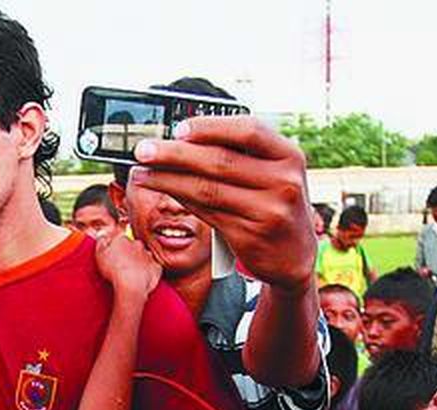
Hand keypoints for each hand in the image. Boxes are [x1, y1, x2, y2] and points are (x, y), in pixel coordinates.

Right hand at [95, 234, 160, 299]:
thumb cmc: (115, 270)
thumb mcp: (100, 254)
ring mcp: (148, 255)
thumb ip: (101, 241)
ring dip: (138, 261)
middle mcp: (137, 244)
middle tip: (121, 264)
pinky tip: (140, 277)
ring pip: (143, 255)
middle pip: (133, 245)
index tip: (113, 254)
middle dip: (128, 252)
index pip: (119, 237)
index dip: (116, 246)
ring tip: (130, 273)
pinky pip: (152, 267)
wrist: (131, 285)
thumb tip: (103, 234)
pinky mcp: (156, 267)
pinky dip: (148, 271)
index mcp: (123, 239)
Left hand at [130, 116, 316, 292]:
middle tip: (143, 151)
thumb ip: (240, 155)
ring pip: (206, 189)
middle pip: (219, 161)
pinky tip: (163, 191)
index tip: (178, 129)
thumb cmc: (274, 205)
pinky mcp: (250, 235)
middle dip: (174, 154)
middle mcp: (284, 181)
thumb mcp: (271, 174)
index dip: (211, 127)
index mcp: (290, 156)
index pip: (249, 130)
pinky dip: (180, 199)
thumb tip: (182, 140)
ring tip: (142, 174)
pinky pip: (206, 212)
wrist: (294, 255)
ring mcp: (269, 211)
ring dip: (167, 180)